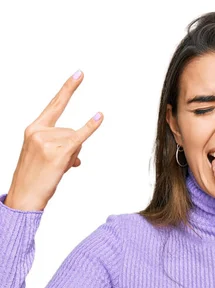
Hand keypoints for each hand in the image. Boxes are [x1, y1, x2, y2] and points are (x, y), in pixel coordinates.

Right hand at [4, 70, 103, 210]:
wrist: (25, 197)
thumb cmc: (35, 177)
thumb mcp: (44, 156)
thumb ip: (61, 147)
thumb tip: (79, 160)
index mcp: (33, 129)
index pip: (55, 105)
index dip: (68, 89)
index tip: (80, 74)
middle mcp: (39, 132)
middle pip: (70, 130)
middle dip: (70, 148)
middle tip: (54, 164)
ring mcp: (48, 142)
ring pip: (76, 140)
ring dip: (72, 156)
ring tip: (56, 168)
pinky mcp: (58, 153)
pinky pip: (79, 137)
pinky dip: (90, 127)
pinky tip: (100, 116)